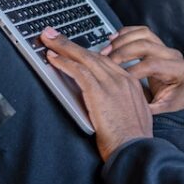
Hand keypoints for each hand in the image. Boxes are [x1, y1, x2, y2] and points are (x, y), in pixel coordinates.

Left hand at [41, 26, 152, 161]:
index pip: (106, 61)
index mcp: (132, 84)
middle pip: (93, 55)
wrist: (135, 148)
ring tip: (49, 40)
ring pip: (84, 59)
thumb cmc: (132, 139)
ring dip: (63, 48)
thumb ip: (120, 103)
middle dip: (71, 44)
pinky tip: (52, 59)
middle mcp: (122, 79)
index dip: (87, 53)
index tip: (74, 49)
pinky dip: (64, 63)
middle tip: (54, 35)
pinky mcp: (99, 92)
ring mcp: (112, 84)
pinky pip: (78, 72)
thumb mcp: (132, 115)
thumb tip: (102, 101)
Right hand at [98, 25, 183, 114]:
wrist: (183, 97)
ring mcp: (166, 48)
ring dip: (122, 40)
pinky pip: (142, 32)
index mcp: (179, 71)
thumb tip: (130, 107)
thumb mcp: (164, 110)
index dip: (131, 70)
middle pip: (146, 45)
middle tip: (106, 61)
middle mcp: (174, 56)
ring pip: (143, 34)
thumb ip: (149, 108)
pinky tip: (113, 40)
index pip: (152, 65)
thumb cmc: (175, 104)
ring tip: (106, 51)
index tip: (117, 78)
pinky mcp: (158, 45)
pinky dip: (126, 33)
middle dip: (122, 52)